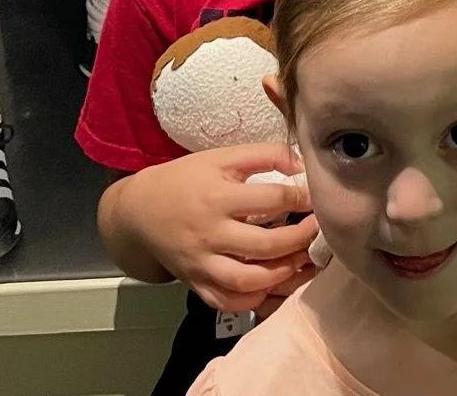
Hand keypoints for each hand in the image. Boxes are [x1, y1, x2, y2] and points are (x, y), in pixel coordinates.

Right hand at [119, 143, 318, 312]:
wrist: (138, 211)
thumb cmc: (185, 179)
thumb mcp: (221, 157)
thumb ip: (263, 154)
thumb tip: (302, 166)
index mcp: (217, 197)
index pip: (272, 199)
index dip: (302, 198)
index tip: (316, 197)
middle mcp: (209, 234)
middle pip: (265, 245)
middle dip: (300, 238)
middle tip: (318, 230)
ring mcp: (202, 264)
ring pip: (249, 281)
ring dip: (282, 273)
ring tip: (301, 259)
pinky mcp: (196, 284)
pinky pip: (228, 302)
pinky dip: (254, 299)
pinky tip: (272, 284)